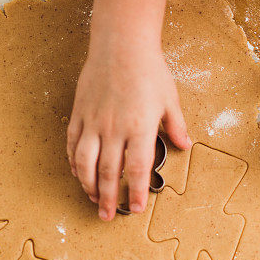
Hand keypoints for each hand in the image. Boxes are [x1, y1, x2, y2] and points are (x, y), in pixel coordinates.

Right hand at [67, 45, 190, 220]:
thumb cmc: (149, 70)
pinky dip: (74, 162)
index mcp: (140, 127)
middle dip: (107, 197)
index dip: (136, 192)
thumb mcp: (170, 98)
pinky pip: (74, 144)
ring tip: (91, 199)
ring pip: (86, 162)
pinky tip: (78, 174)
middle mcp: (114, 128)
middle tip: (107, 216)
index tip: (135, 208)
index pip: (137, 169)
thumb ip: (176, 126)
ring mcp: (94, 122)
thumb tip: (186, 146)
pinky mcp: (80, 113)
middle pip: (108, 172)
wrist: (121, 44)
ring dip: (87, 185)